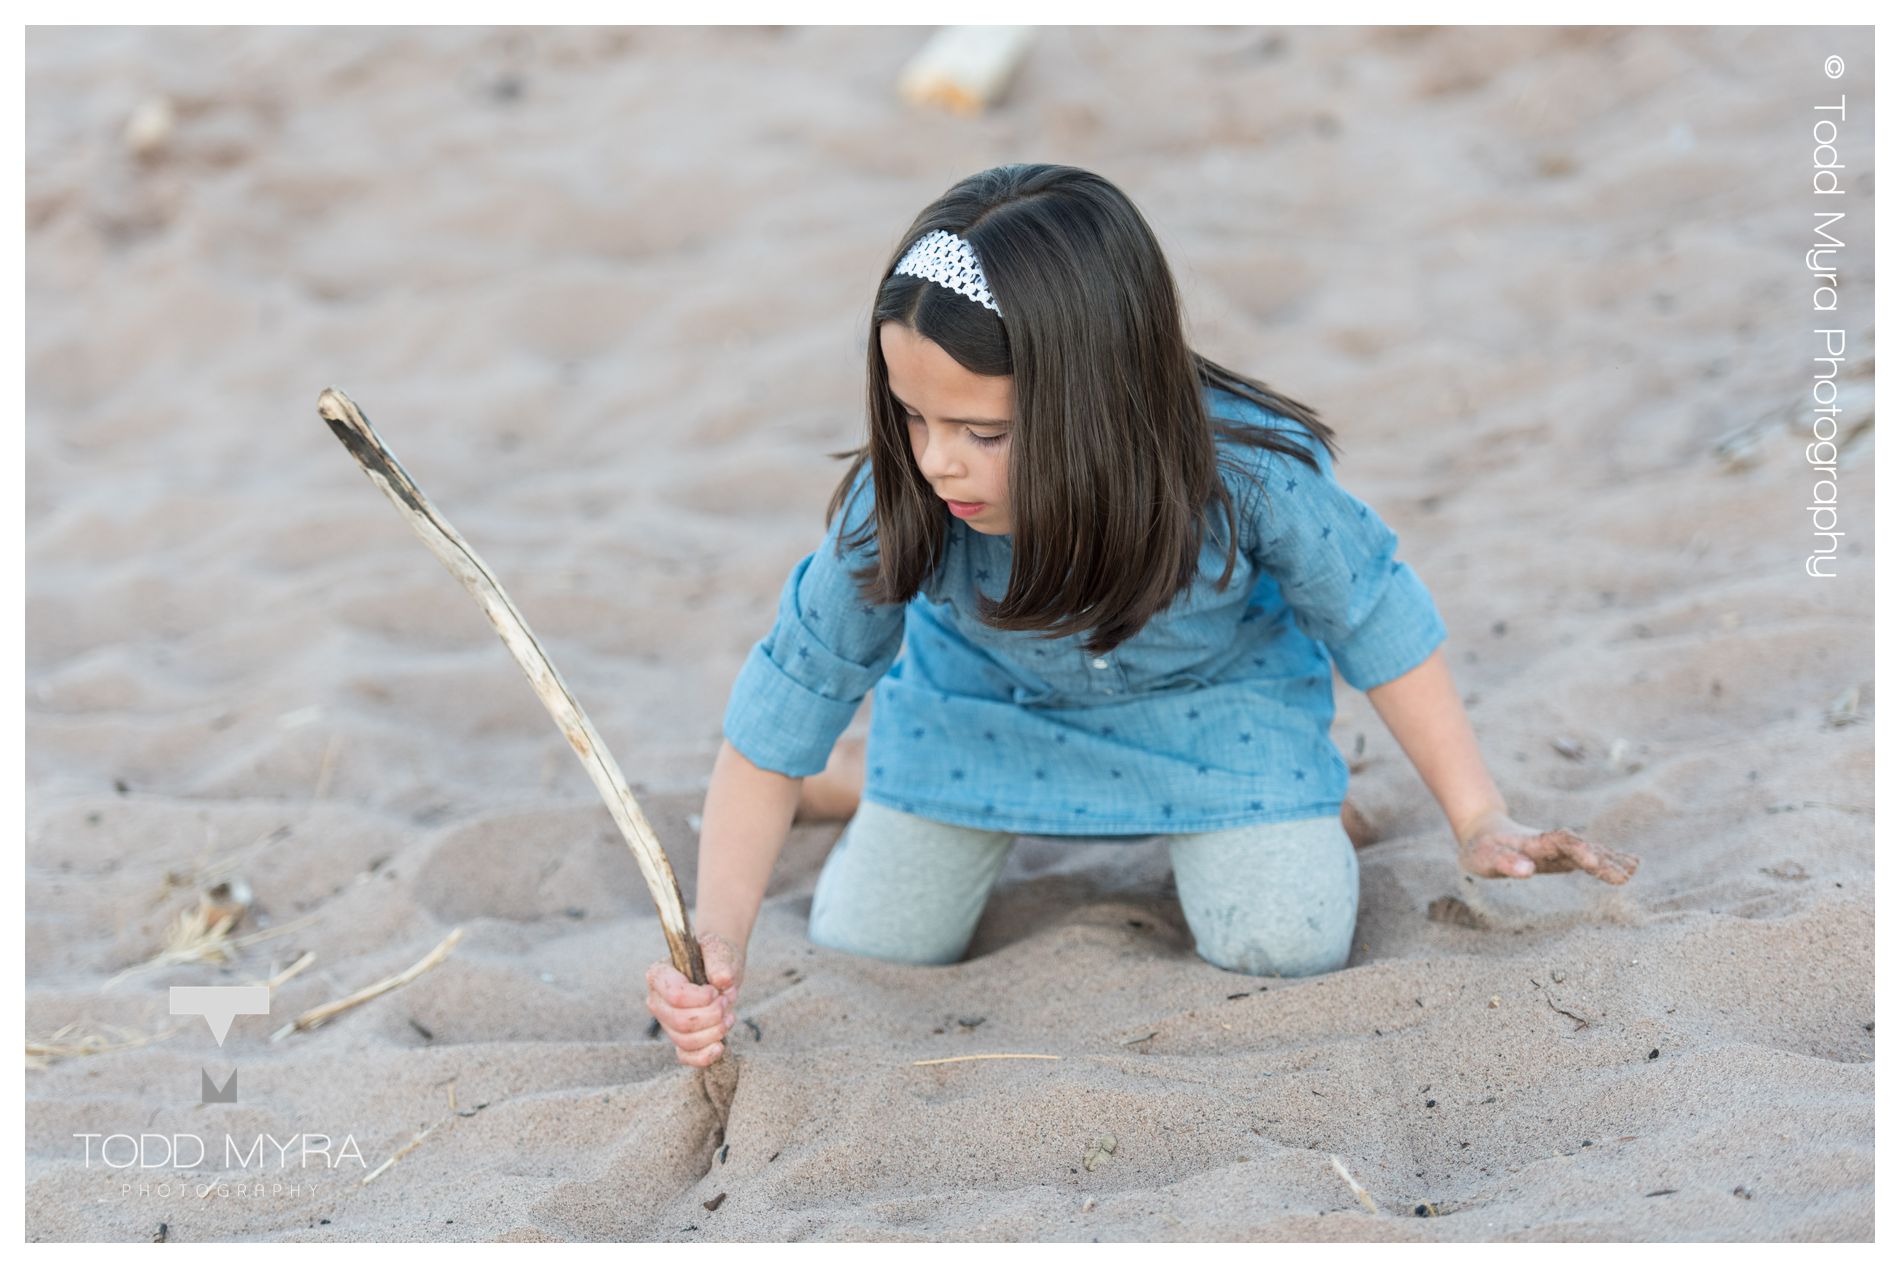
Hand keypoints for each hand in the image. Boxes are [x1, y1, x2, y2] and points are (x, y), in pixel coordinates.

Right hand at [644, 931, 745, 1067]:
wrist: (719, 966)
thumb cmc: (714, 956)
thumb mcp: (718, 949)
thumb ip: (719, 960)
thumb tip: (722, 980)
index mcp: (659, 975)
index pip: (675, 995)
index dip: (700, 998)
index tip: (715, 991)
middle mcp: (657, 1001)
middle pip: (681, 1021)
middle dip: (712, 1014)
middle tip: (726, 1000)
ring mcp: (666, 1022)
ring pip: (685, 1040)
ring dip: (714, 1031)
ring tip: (728, 1015)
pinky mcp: (680, 1038)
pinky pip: (685, 1056)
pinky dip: (703, 1056)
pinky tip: (719, 1046)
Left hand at [1455, 808, 1637, 884]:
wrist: (1485, 833)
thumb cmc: (1482, 849)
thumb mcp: (1485, 858)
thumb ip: (1505, 862)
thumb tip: (1527, 870)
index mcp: (1533, 842)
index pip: (1559, 842)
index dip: (1577, 850)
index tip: (1593, 863)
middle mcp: (1551, 844)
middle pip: (1580, 848)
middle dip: (1601, 860)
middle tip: (1624, 875)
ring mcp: (1560, 850)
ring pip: (1589, 852)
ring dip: (1610, 860)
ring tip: (1633, 870)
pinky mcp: (1564, 856)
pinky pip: (1590, 857)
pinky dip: (1610, 860)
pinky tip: (1632, 866)